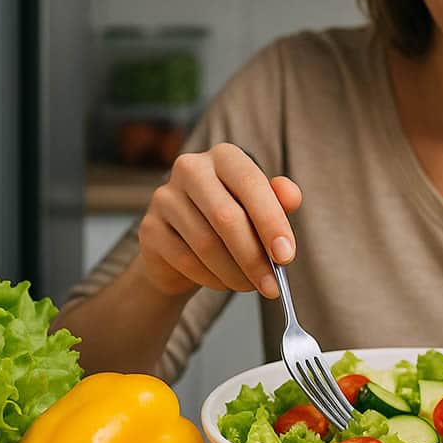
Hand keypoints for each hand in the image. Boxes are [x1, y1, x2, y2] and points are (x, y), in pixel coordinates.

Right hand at [137, 143, 301, 298]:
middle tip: (273, 285)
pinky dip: (212, 278)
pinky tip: (225, 282)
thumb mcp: (260, 208)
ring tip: (251, 285)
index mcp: (224, 156)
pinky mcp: (149, 228)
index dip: (271, 221)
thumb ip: (278, 200)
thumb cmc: (231, 221)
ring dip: (235, 273)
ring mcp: (165, 197)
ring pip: (206, 244)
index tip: (287, 256)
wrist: (184, 246)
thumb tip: (292, 197)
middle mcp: (190, 168)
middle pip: (226, 217)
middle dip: (254, 257)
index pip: (251, 183)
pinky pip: (186, 260)